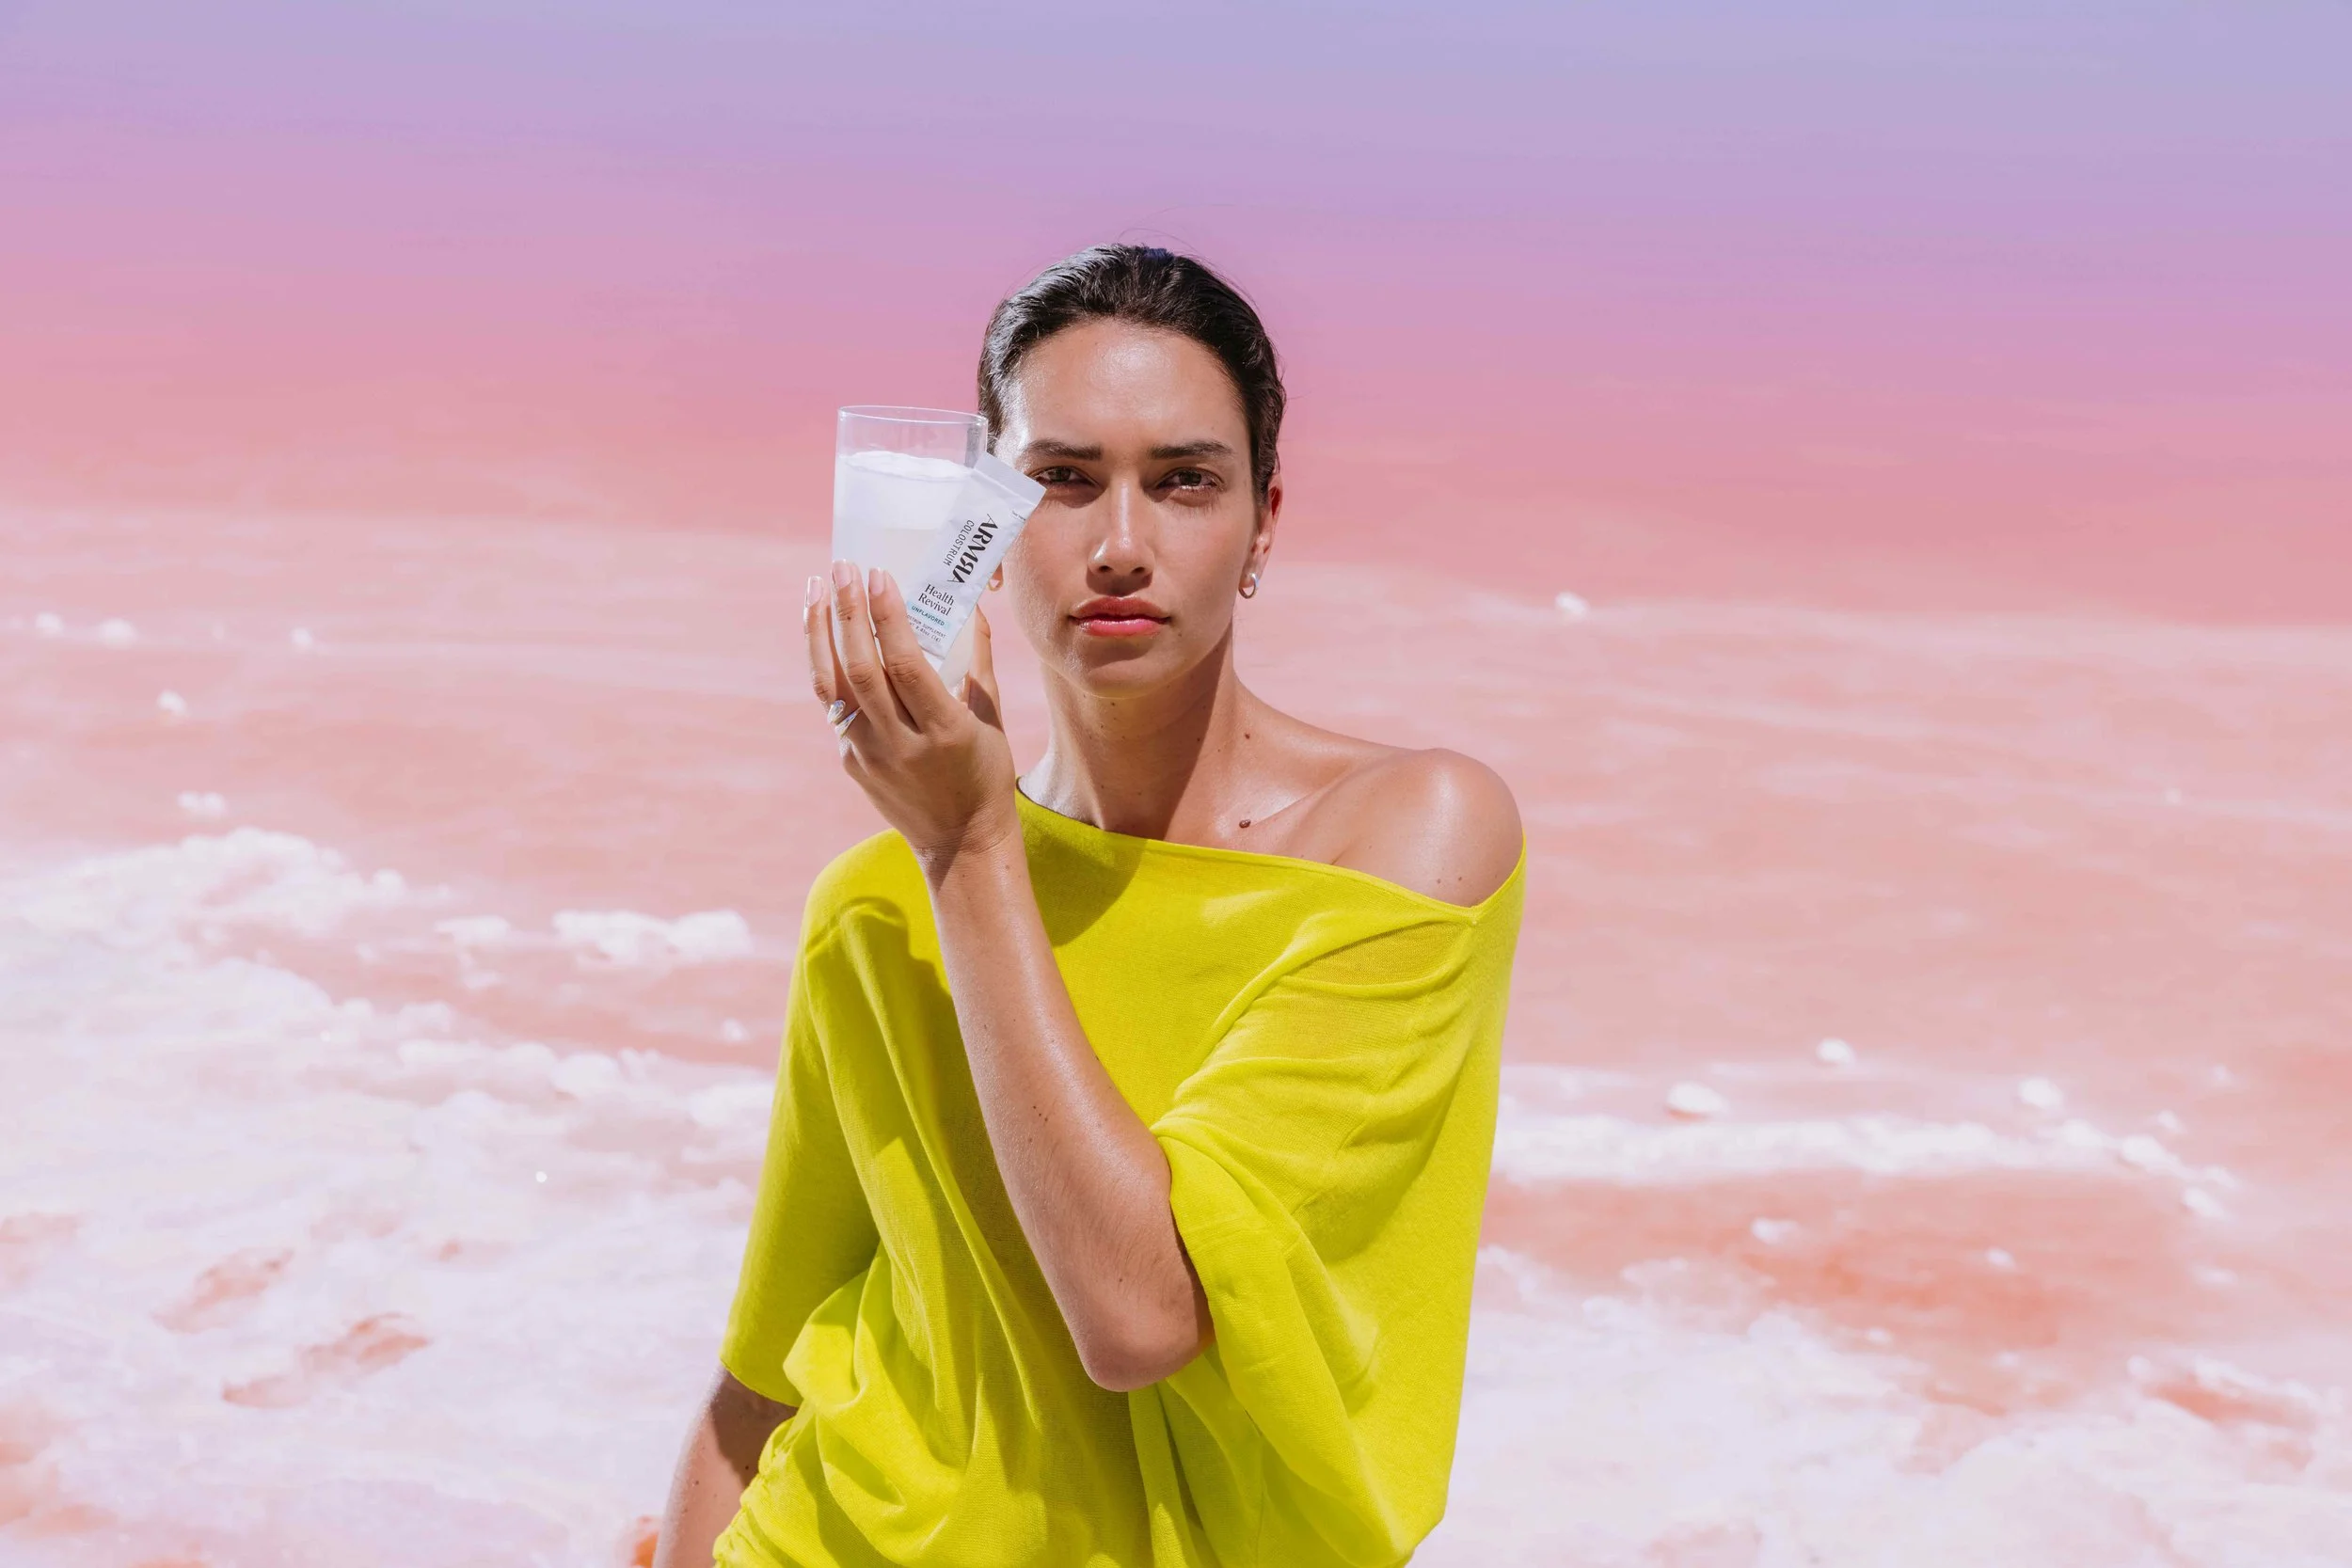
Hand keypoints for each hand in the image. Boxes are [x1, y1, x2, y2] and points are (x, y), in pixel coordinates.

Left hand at [807, 560, 1018, 866]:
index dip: (888, 617)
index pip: (906, 664)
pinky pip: (833, 704)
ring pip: (833, 685)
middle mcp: (901, 744)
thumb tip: (969, 604)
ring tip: (816, 589)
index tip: (879, 575)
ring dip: (819, 632)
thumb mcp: (992, 719)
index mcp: (944, 730)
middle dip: (848, 612)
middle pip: (861, 669)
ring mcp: (869, 754)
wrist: (959, 842)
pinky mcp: (850, 761)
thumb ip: (978, 660)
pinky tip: (820, 631)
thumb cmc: (985, 773)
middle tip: (842, 568)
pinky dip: (823, 662)